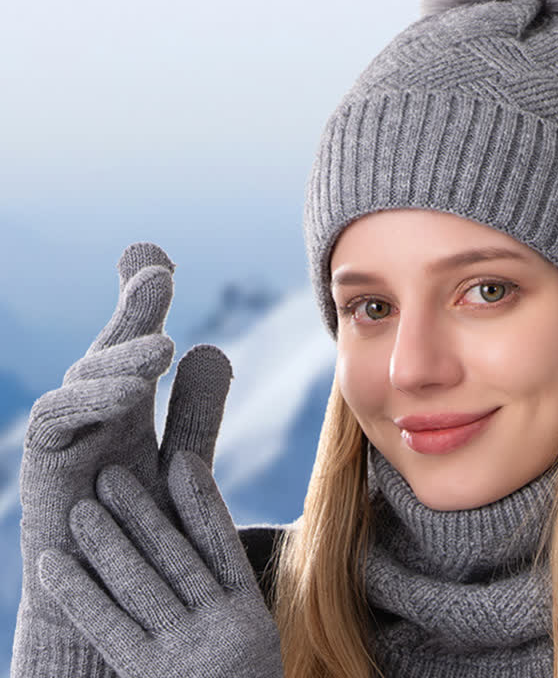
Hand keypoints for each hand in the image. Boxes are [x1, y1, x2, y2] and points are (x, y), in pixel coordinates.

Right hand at [12, 242, 232, 676]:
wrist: (110, 600)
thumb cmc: (147, 532)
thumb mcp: (181, 462)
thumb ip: (196, 411)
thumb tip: (212, 346)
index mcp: (130, 404)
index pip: (138, 343)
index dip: (142, 300)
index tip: (158, 259)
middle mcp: (97, 410)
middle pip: (110, 348)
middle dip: (130, 309)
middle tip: (158, 272)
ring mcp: (68, 432)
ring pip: (84, 377)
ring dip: (119, 357)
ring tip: (163, 345)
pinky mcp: (44, 463)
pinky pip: (57, 420)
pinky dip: (90, 400)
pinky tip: (130, 391)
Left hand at [40, 452, 283, 677]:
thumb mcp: (248, 646)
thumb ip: (222, 601)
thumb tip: (190, 546)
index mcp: (248, 614)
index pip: (221, 544)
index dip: (202, 501)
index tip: (182, 462)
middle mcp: (220, 626)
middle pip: (175, 556)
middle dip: (143, 512)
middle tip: (112, 473)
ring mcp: (185, 653)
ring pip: (141, 583)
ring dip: (108, 541)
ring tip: (82, 506)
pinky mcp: (150, 676)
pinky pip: (108, 627)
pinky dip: (79, 592)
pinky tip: (55, 565)